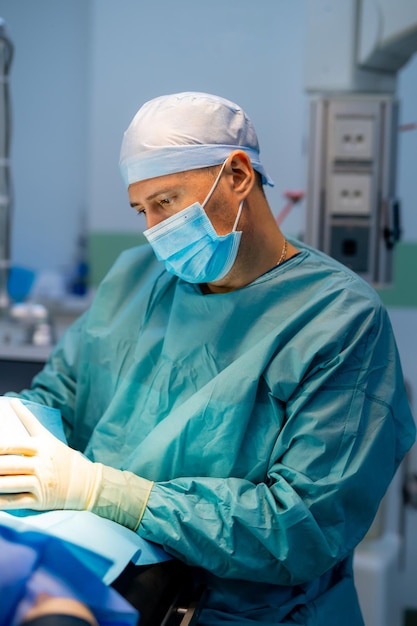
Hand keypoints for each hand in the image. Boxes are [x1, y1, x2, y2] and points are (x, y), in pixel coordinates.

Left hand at [0, 399, 152, 529]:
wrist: (88, 483)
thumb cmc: (65, 457)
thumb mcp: (48, 437)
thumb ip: (29, 421)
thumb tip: (13, 401)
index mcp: (42, 446)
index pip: (14, 445)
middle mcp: (41, 464)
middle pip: (9, 465)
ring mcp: (40, 483)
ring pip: (10, 484)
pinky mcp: (40, 500)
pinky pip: (16, 501)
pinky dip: (1, 502)